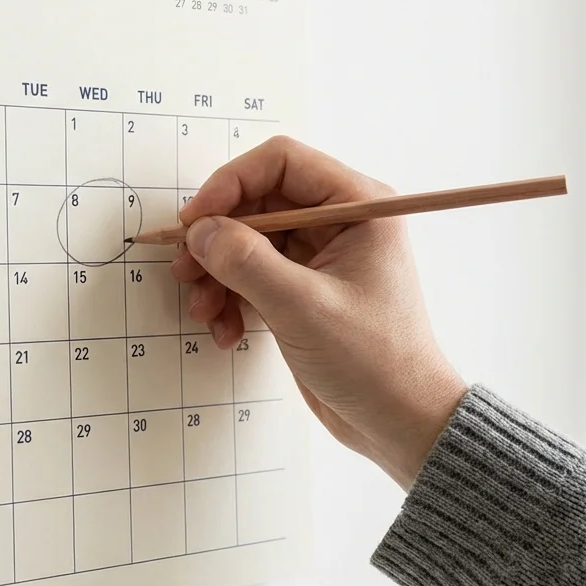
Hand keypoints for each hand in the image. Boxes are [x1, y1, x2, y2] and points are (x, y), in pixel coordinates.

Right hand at [170, 136, 467, 489]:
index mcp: (358, 207)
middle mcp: (340, 223)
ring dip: (217, 274)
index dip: (230, 184)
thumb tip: (200, 231)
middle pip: (257, 203)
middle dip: (216, 238)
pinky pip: (252, 278)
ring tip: (203, 310)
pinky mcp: (304, 292)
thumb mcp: (302, 307)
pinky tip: (227, 331)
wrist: (399, 423)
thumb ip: (245, 262)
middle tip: (185, 270)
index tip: (196, 220)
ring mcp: (320, 259)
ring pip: (248, 243)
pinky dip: (231, 300)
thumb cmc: (374, 362)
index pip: (280, 163)